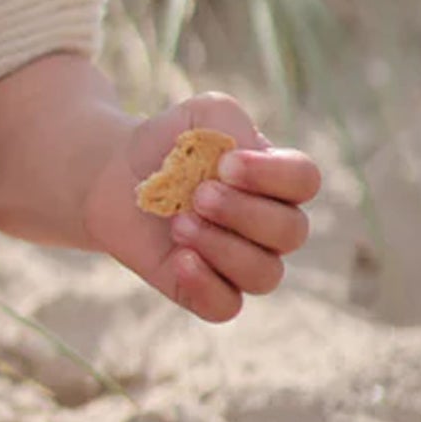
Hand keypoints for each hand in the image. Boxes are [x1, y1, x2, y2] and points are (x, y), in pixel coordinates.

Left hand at [83, 93, 321, 323]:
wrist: (116, 176)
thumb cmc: (169, 145)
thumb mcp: (200, 115)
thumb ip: (230, 121)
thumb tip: (244, 155)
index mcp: (277, 182)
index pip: (304, 181)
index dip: (271, 175)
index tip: (225, 163)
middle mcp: (269, 227)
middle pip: (290, 232)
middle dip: (242, 212)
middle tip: (198, 194)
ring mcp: (240, 262)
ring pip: (264, 274)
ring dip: (223, 247)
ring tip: (180, 223)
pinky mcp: (205, 290)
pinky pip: (226, 306)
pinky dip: (207, 285)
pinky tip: (180, 260)